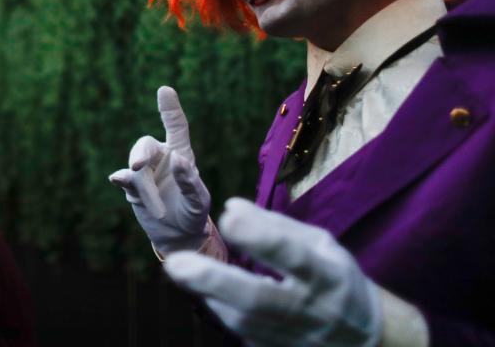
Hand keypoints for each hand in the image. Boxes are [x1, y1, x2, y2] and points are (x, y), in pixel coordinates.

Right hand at [109, 86, 210, 253]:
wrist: (176, 234)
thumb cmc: (193, 213)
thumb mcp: (198, 201)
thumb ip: (190, 181)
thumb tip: (177, 160)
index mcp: (181, 154)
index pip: (176, 127)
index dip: (170, 108)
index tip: (164, 90)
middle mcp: (161, 158)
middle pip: (145, 145)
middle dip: (140, 153)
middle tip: (137, 166)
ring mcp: (144, 172)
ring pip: (135, 169)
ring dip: (144, 189)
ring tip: (159, 209)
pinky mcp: (131, 187)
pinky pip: (123, 179)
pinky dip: (121, 179)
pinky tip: (117, 180)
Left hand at [163, 198, 381, 346]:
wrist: (365, 338)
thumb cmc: (335, 278)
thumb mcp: (320, 244)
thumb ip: (275, 227)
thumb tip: (231, 207)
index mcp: (328, 275)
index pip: (293, 256)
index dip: (260, 236)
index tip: (228, 214)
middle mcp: (312, 310)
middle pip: (259, 300)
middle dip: (215, 281)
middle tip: (175, 263)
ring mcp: (296, 339)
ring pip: (244, 321)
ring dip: (209, 294)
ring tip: (181, 268)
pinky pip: (244, 334)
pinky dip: (220, 310)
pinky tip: (203, 289)